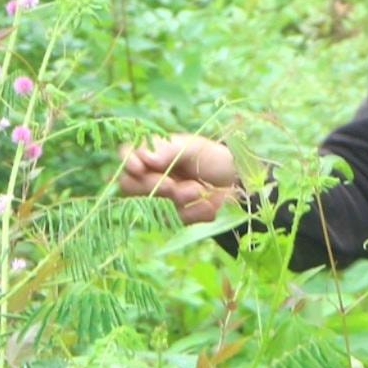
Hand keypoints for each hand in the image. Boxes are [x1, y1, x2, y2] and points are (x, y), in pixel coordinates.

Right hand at [117, 134, 242, 225]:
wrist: (239, 183)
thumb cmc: (213, 158)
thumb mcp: (193, 146)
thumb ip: (169, 149)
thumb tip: (145, 157)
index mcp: (152, 155)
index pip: (127, 155)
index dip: (128, 161)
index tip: (139, 167)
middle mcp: (151, 177)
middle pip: (130, 185)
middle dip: (151, 186)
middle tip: (172, 186)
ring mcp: (161, 200)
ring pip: (151, 206)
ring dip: (177, 199)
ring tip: (199, 191)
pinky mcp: (175, 218)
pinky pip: (173, 220)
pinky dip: (192, 213)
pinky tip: (208, 206)